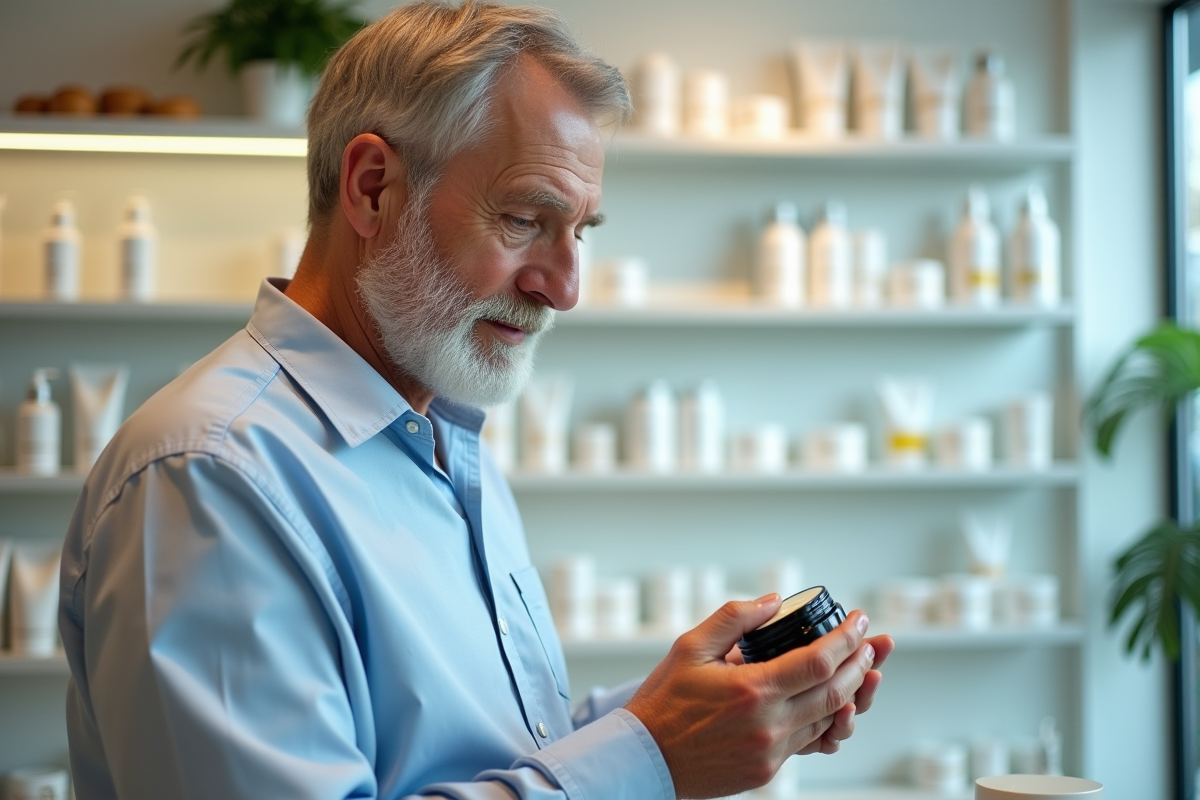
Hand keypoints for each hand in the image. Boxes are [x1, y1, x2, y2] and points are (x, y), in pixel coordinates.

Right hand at [626, 596, 891, 799]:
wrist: (644, 757)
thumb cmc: (664, 700)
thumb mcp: (690, 646)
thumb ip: (735, 618)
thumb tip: (773, 601)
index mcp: (752, 690)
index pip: (819, 662)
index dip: (847, 638)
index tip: (858, 620)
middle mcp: (768, 725)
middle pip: (836, 693)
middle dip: (860, 664)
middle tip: (869, 644)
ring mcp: (770, 752)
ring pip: (827, 721)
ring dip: (849, 694)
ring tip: (857, 670)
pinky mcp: (767, 771)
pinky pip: (808, 742)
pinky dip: (824, 720)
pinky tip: (827, 702)